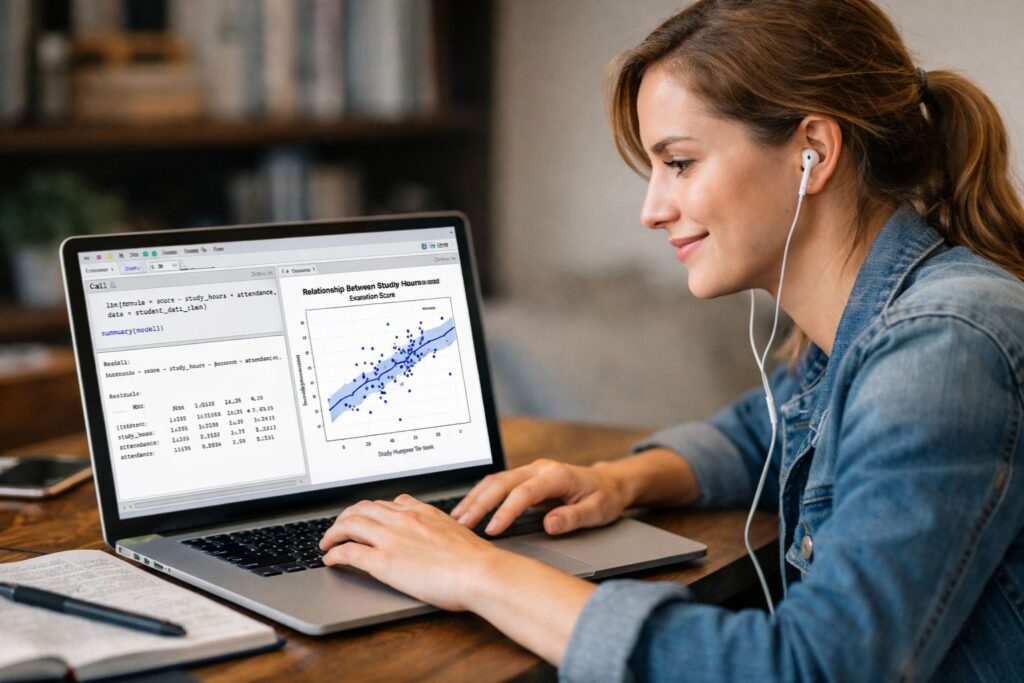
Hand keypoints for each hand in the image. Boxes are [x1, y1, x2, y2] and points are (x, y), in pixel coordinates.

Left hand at [319, 493, 504, 611]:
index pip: (386, 504)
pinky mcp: (383, 561)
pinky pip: (348, 551)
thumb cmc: (474, 559)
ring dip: (333, 533)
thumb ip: (437, 524)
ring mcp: (391, 538)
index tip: (364, 517)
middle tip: (338, 529)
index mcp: (420, 512)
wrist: (479, 571)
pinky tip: (330, 559)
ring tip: (327, 542)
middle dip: (345, 517)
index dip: (369, 510)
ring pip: (349, 525)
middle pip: (362, 509)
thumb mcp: (455, 531)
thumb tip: (433, 526)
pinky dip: (334, 553)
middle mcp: (402, 520)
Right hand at [450, 458, 630, 535]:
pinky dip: (479, 497)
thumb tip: (549, 525)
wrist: (608, 483)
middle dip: (480, 503)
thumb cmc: (604, 497)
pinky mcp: (524, 478)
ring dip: (474, 499)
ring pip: (495, 481)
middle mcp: (540, 468)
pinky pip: (497, 484)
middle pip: (502, 482)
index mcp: (557, 475)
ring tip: (456, 520)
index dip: (506, 511)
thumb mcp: (597, 511)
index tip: (492, 530)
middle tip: (462, 525)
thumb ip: (573, 517)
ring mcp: (530, 471)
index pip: (524, 492)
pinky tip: (467, 510)